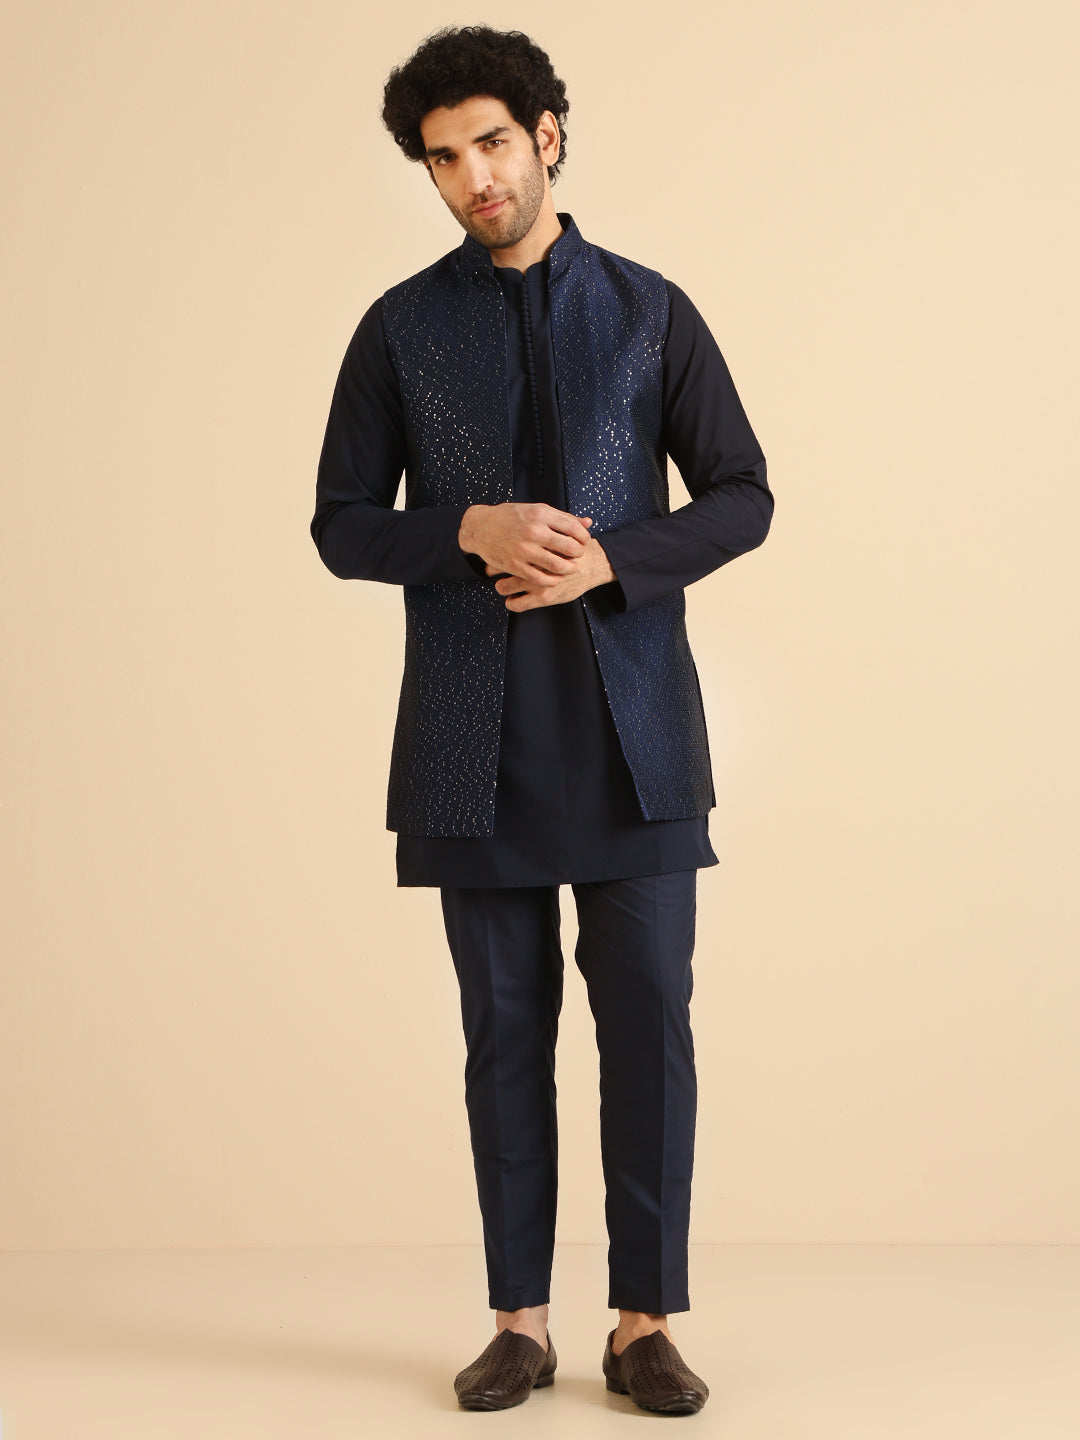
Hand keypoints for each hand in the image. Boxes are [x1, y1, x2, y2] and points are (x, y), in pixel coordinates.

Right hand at [459, 501, 593, 581]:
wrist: (480, 527)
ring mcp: (524, 549)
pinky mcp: (515, 565)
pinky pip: (540, 578)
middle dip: (578, 553)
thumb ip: (562, 517)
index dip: (584, 537)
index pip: (573, 527)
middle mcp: (533, 531)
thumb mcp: (536, 510)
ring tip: (570, 567)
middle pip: (569, 547)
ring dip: (569, 569)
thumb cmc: (510, 517)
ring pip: (557, 565)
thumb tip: (588, 523)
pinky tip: (555, 577)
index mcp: (540, 514)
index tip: (584, 541)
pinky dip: (552, 580)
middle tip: (578, 555)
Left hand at [487, 535, 616, 611]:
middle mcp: (533, 562)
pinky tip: (512, 600)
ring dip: (501, 587)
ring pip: (506, 587)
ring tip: (501, 586)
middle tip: (490, 571)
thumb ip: (543, 526)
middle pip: (501, 566)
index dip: (495, 553)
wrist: (595, 564)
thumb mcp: (559, 529)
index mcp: (533, 544)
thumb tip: (520, 529)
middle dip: (493, 569)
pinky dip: (512, 603)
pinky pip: (518, 604)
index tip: (492, 555)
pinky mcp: (543, 597)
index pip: (504, 549)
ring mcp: (538, 580)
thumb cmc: (575, 547)